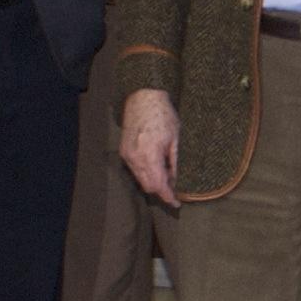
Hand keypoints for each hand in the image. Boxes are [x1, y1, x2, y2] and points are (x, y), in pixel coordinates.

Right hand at [118, 89, 179, 205]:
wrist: (143, 97)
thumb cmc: (163, 115)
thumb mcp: (175, 139)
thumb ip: (174, 163)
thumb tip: (176, 181)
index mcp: (150, 155)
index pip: (158, 185)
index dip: (168, 196)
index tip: (177, 202)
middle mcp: (135, 158)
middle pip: (148, 186)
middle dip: (161, 190)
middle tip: (174, 186)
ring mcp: (127, 155)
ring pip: (140, 179)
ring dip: (153, 181)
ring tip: (166, 173)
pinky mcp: (123, 151)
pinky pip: (135, 170)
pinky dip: (145, 173)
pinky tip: (156, 165)